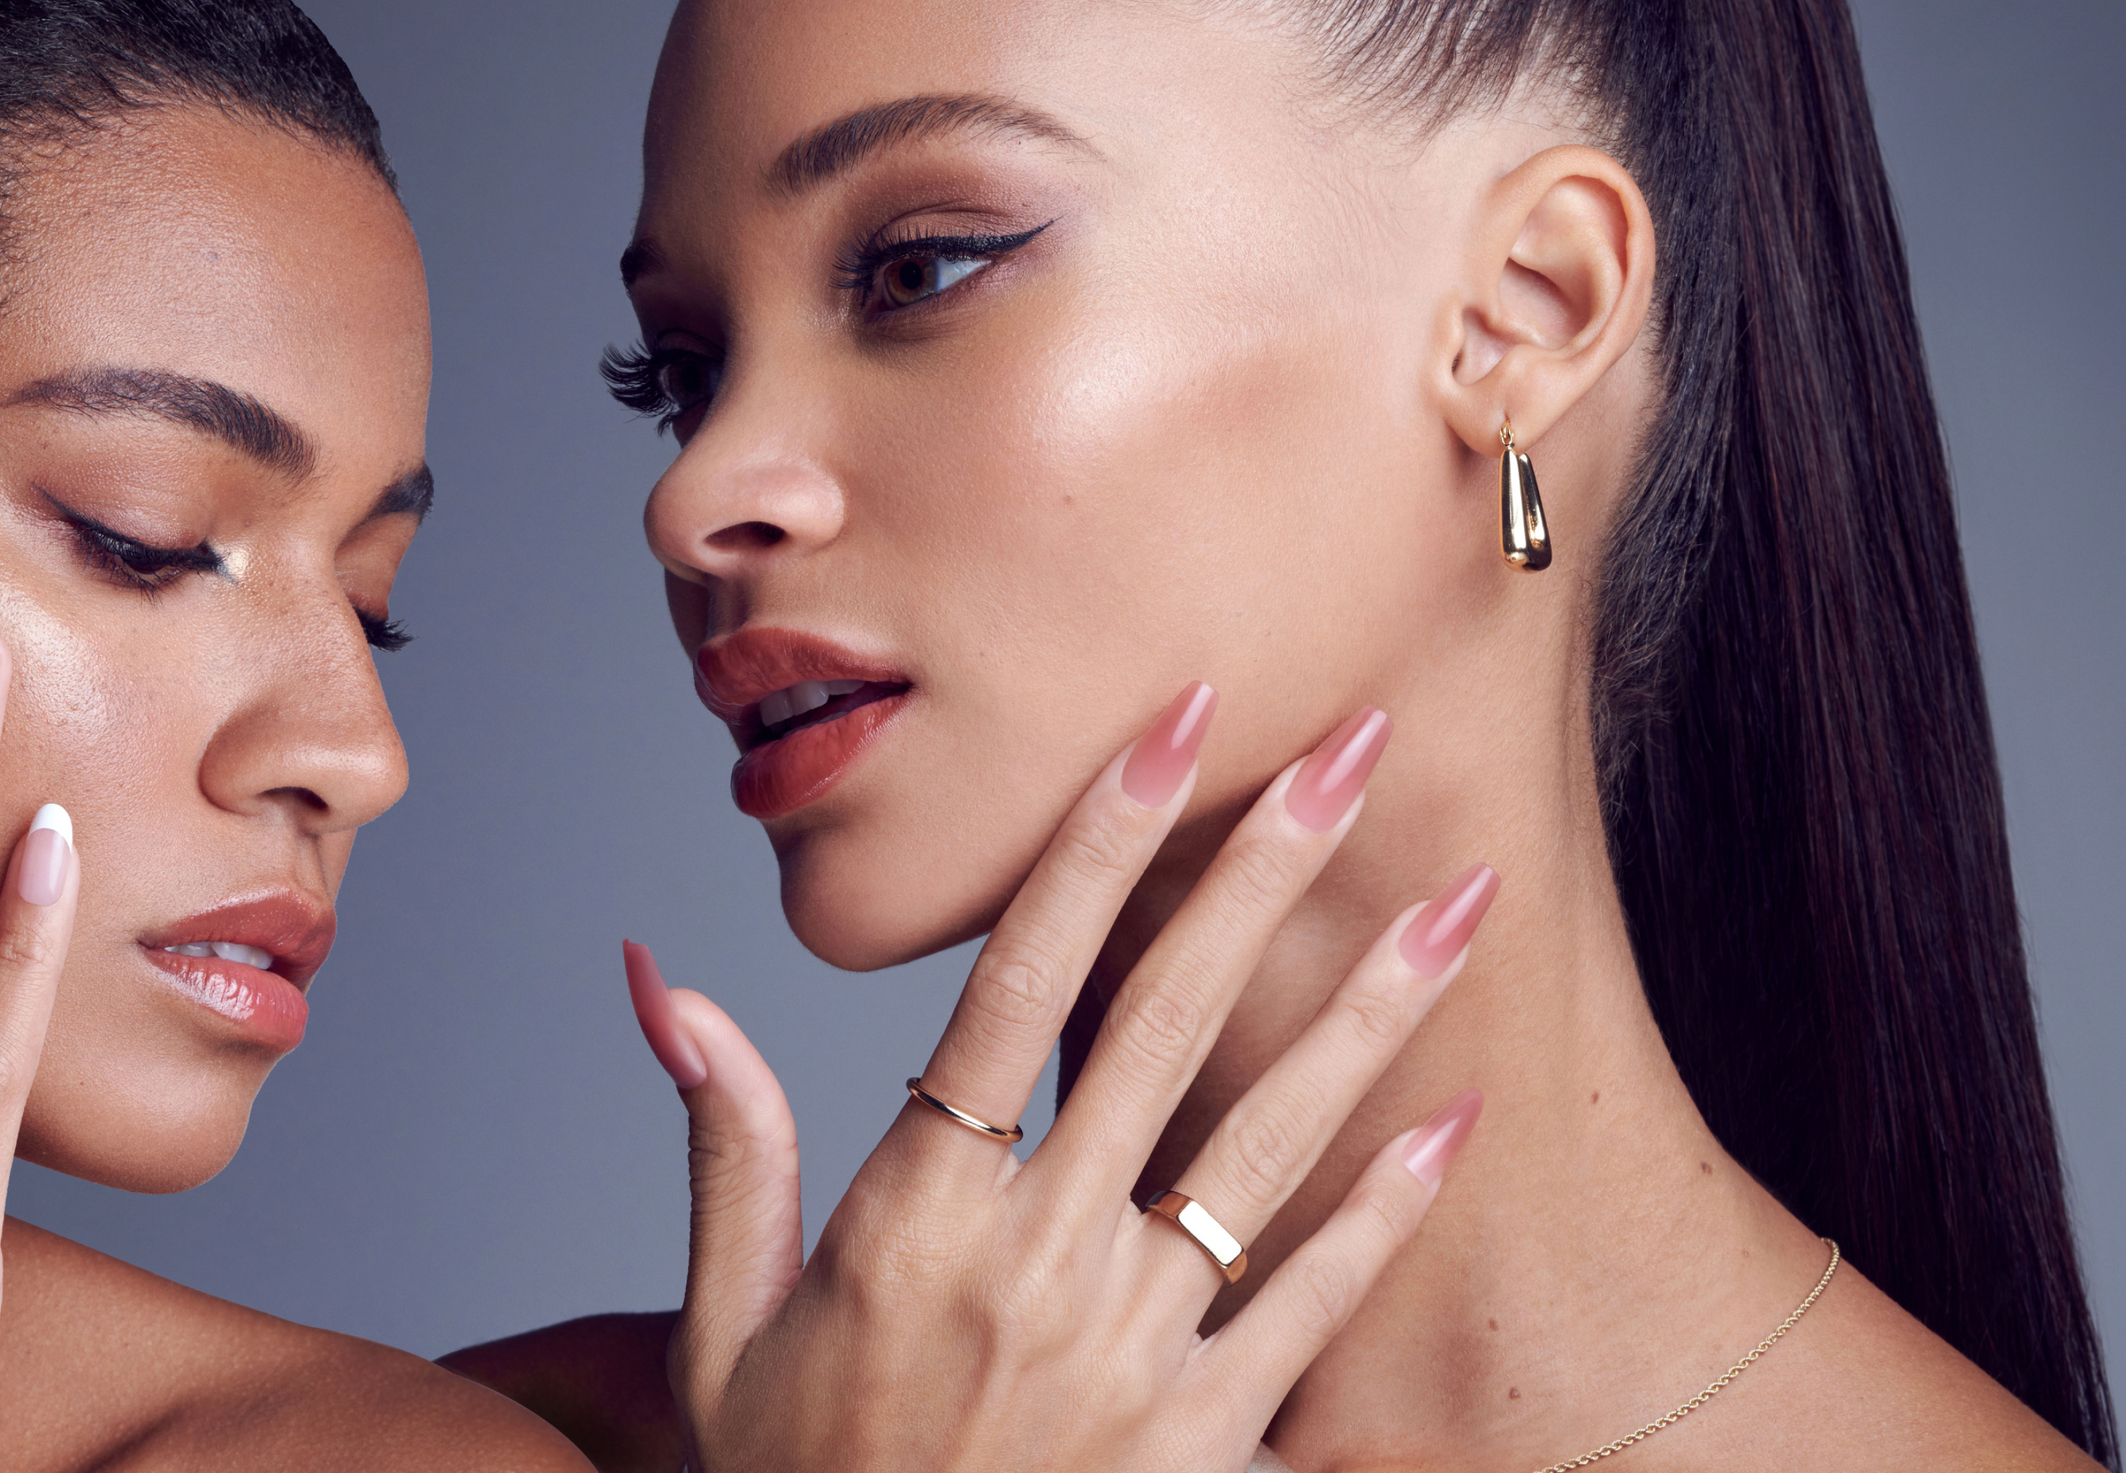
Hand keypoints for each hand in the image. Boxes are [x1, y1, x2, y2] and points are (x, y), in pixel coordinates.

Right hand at [632, 686, 1492, 1470]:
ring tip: (1457, 897)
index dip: (1095, 843)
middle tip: (1353, 747)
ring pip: (1269, 1144)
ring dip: (1369, 1010)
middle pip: (1168, 1025)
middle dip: (1265, 870)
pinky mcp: (1207, 1436)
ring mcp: (1135, 1348)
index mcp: (913, 1215)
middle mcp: (1037, 1261)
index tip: (1165, 725)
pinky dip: (1390, 1209)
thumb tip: (667, 987)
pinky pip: (1318, 1302)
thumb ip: (723, 1146)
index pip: (1016, 986)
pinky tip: (1460, 1114)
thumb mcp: (721, 1326)